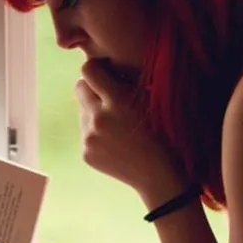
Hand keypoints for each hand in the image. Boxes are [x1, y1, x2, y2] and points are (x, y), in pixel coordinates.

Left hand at [75, 59, 186, 202]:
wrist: (159, 175)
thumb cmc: (163, 134)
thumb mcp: (150, 102)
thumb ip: (126, 83)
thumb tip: (105, 66)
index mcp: (117, 102)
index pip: (88, 70)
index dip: (96, 68)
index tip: (105, 71)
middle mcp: (98, 118)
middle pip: (79, 88)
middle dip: (92, 88)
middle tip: (108, 94)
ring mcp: (89, 138)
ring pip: (81, 110)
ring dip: (94, 110)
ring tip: (117, 123)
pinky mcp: (85, 153)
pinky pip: (84, 131)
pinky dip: (95, 131)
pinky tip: (114, 140)